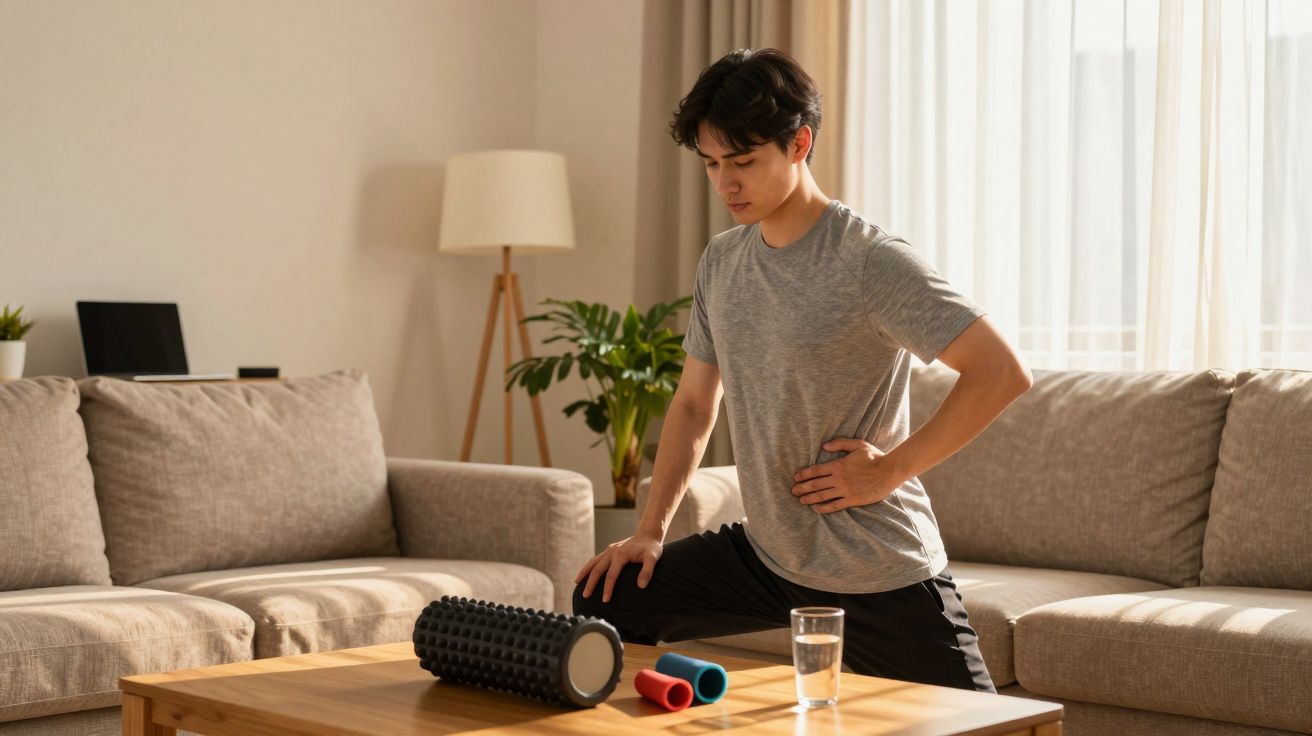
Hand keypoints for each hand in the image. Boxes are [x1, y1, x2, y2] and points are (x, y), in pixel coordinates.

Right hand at [574, 532, 663, 603]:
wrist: (648, 535)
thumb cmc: (651, 548)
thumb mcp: (654, 558)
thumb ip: (648, 571)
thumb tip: (641, 586)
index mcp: (620, 554)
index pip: (611, 575)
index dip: (608, 588)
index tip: (605, 600)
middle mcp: (612, 552)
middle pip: (597, 569)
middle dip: (591, 583)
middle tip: (585, 596)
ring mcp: (609, 550)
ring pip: (593, 562)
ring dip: (584, 573)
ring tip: (576, 583)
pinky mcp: (609, 551)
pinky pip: (596, 559)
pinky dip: (589, 567)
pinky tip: (586, 574)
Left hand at [791, 437, 905, 513]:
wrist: (889, 471)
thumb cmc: (874, 457)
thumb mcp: (858, 445)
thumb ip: (840, 443)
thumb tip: (824, 446)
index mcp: (838, 465)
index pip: (816, 470)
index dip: (804, 474)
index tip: (796, 478)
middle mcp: (839, 479)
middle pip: (815, 484)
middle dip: (802, 488)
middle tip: (793, 491)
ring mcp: (845, 490)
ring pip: (823, 496)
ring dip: (810, 498)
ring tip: (801, 501)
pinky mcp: (853, 500)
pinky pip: (835, 505)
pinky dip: (824, 508)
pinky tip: (817, 509)